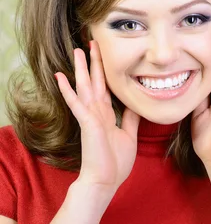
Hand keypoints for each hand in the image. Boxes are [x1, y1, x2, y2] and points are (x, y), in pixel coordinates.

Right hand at [55, 41, 140, 190]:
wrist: (105, 181)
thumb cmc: (115, 163)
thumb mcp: (129, 136)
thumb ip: (130, 120)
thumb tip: (136, 105)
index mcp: (106, 116)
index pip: (106, 88)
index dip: (106, 72)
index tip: (105, 56)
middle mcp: (97, 113)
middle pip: (95, 82)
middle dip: (94, 62)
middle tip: (92, 42)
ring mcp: (90, 118)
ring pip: (84, 88)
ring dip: (80, 69)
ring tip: (77, 50)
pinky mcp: (87, 124)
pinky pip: (77, 104)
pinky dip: (69, 91)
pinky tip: (61, 77)